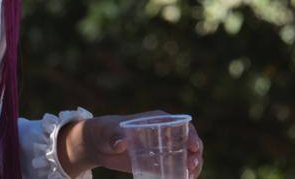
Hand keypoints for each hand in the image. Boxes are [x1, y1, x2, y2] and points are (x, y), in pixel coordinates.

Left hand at [59, 110, 203, 177]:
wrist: (98, 146)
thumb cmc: (104, 131)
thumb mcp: (108, 132)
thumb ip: (114, 136)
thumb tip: (121, 145)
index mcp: (158, 120)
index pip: (182, 125)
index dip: (191, 135)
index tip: (193, 147)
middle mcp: (165, 134)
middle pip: (190, 143)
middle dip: (196, 155)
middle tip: (191, 166)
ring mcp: (164, 149)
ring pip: (187, 158)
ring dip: (194, 167)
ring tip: (189, 176)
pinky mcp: (159, 163)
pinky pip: (177, 169)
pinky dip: (184, 176)